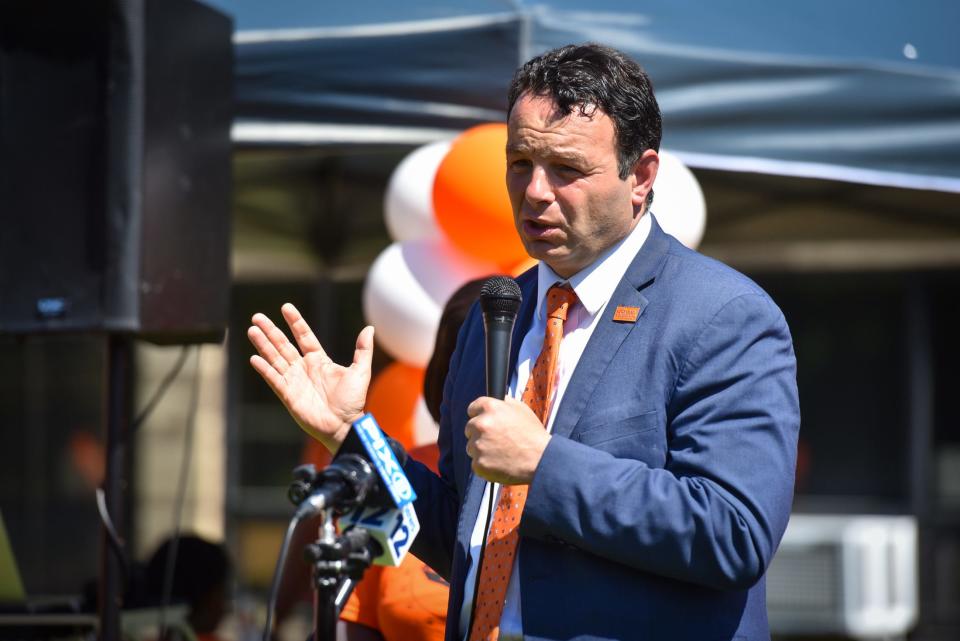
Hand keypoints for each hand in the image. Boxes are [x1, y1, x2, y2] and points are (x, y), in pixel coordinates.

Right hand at [248, 303, 373, 451]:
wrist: (344, 425)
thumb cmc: (353, 401)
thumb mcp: (360, 372)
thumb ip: (363, 350)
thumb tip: (369, 328)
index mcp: (319, 360)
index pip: (304, 336)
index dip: (295, 322)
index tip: (286, 307)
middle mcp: (304, 368)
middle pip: (283, 345)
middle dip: (271, 330)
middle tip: (257, 316)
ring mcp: (294, 380)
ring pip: (275, 358)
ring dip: (263, 345)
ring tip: (252, 330)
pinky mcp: (288, 394)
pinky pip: (274, 379)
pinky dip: (264, 369)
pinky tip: (254, 358)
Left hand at [465, 396, 549, 484]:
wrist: (540, 460)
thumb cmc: (532, 434)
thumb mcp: (520, 409)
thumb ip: (502, 402)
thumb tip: (492, 400)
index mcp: (490, 407)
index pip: (472, 409)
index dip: (480, 415)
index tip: (486, 422)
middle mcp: (481, 424)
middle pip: (470, 428)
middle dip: (480, 433)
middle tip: (497, 439)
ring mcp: (478, 445)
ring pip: (472, 447)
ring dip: (482, 449)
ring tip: (501, 452)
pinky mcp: (479, 463)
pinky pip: (476, 463)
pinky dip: (485, 464)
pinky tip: (500, 463)